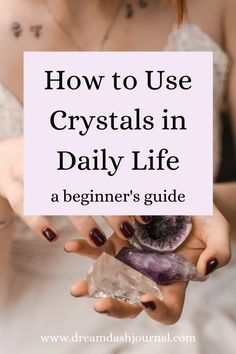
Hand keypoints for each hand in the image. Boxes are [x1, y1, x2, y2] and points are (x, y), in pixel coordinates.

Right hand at [0, 138, 150, 244]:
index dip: (127, 196)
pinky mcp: (11, 186)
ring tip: (99, 240)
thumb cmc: (46, 164)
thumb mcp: (70, 163)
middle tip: (128, 232)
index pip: (107, 174)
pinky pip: (24, 204)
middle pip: (88, 186)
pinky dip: (38, 220)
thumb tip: (139, 190)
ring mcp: (31, 171)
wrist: (4, 157)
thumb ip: (98, 172)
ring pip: (60, 196)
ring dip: (82, 220)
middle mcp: (54, 159)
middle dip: (112, 210)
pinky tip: (52, 236)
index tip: (145, 217)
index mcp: (73, 151)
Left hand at [64, 205, 230, 323]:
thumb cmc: (208, 221)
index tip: (148, 300)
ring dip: (91, 284)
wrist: (190, 201)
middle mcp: (151, 275)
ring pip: (110, 278)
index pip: (168, 308)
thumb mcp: (218, 235)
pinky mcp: (122, 240)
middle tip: (100, 304)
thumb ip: (218, 253)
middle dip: (115, 305)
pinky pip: (101, 248)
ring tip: (76, 289)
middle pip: (131, 300)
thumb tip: (205, 271)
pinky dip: (86, 249)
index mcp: (175, 281)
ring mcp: (134, 258)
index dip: (159, 310)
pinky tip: (72, 247)